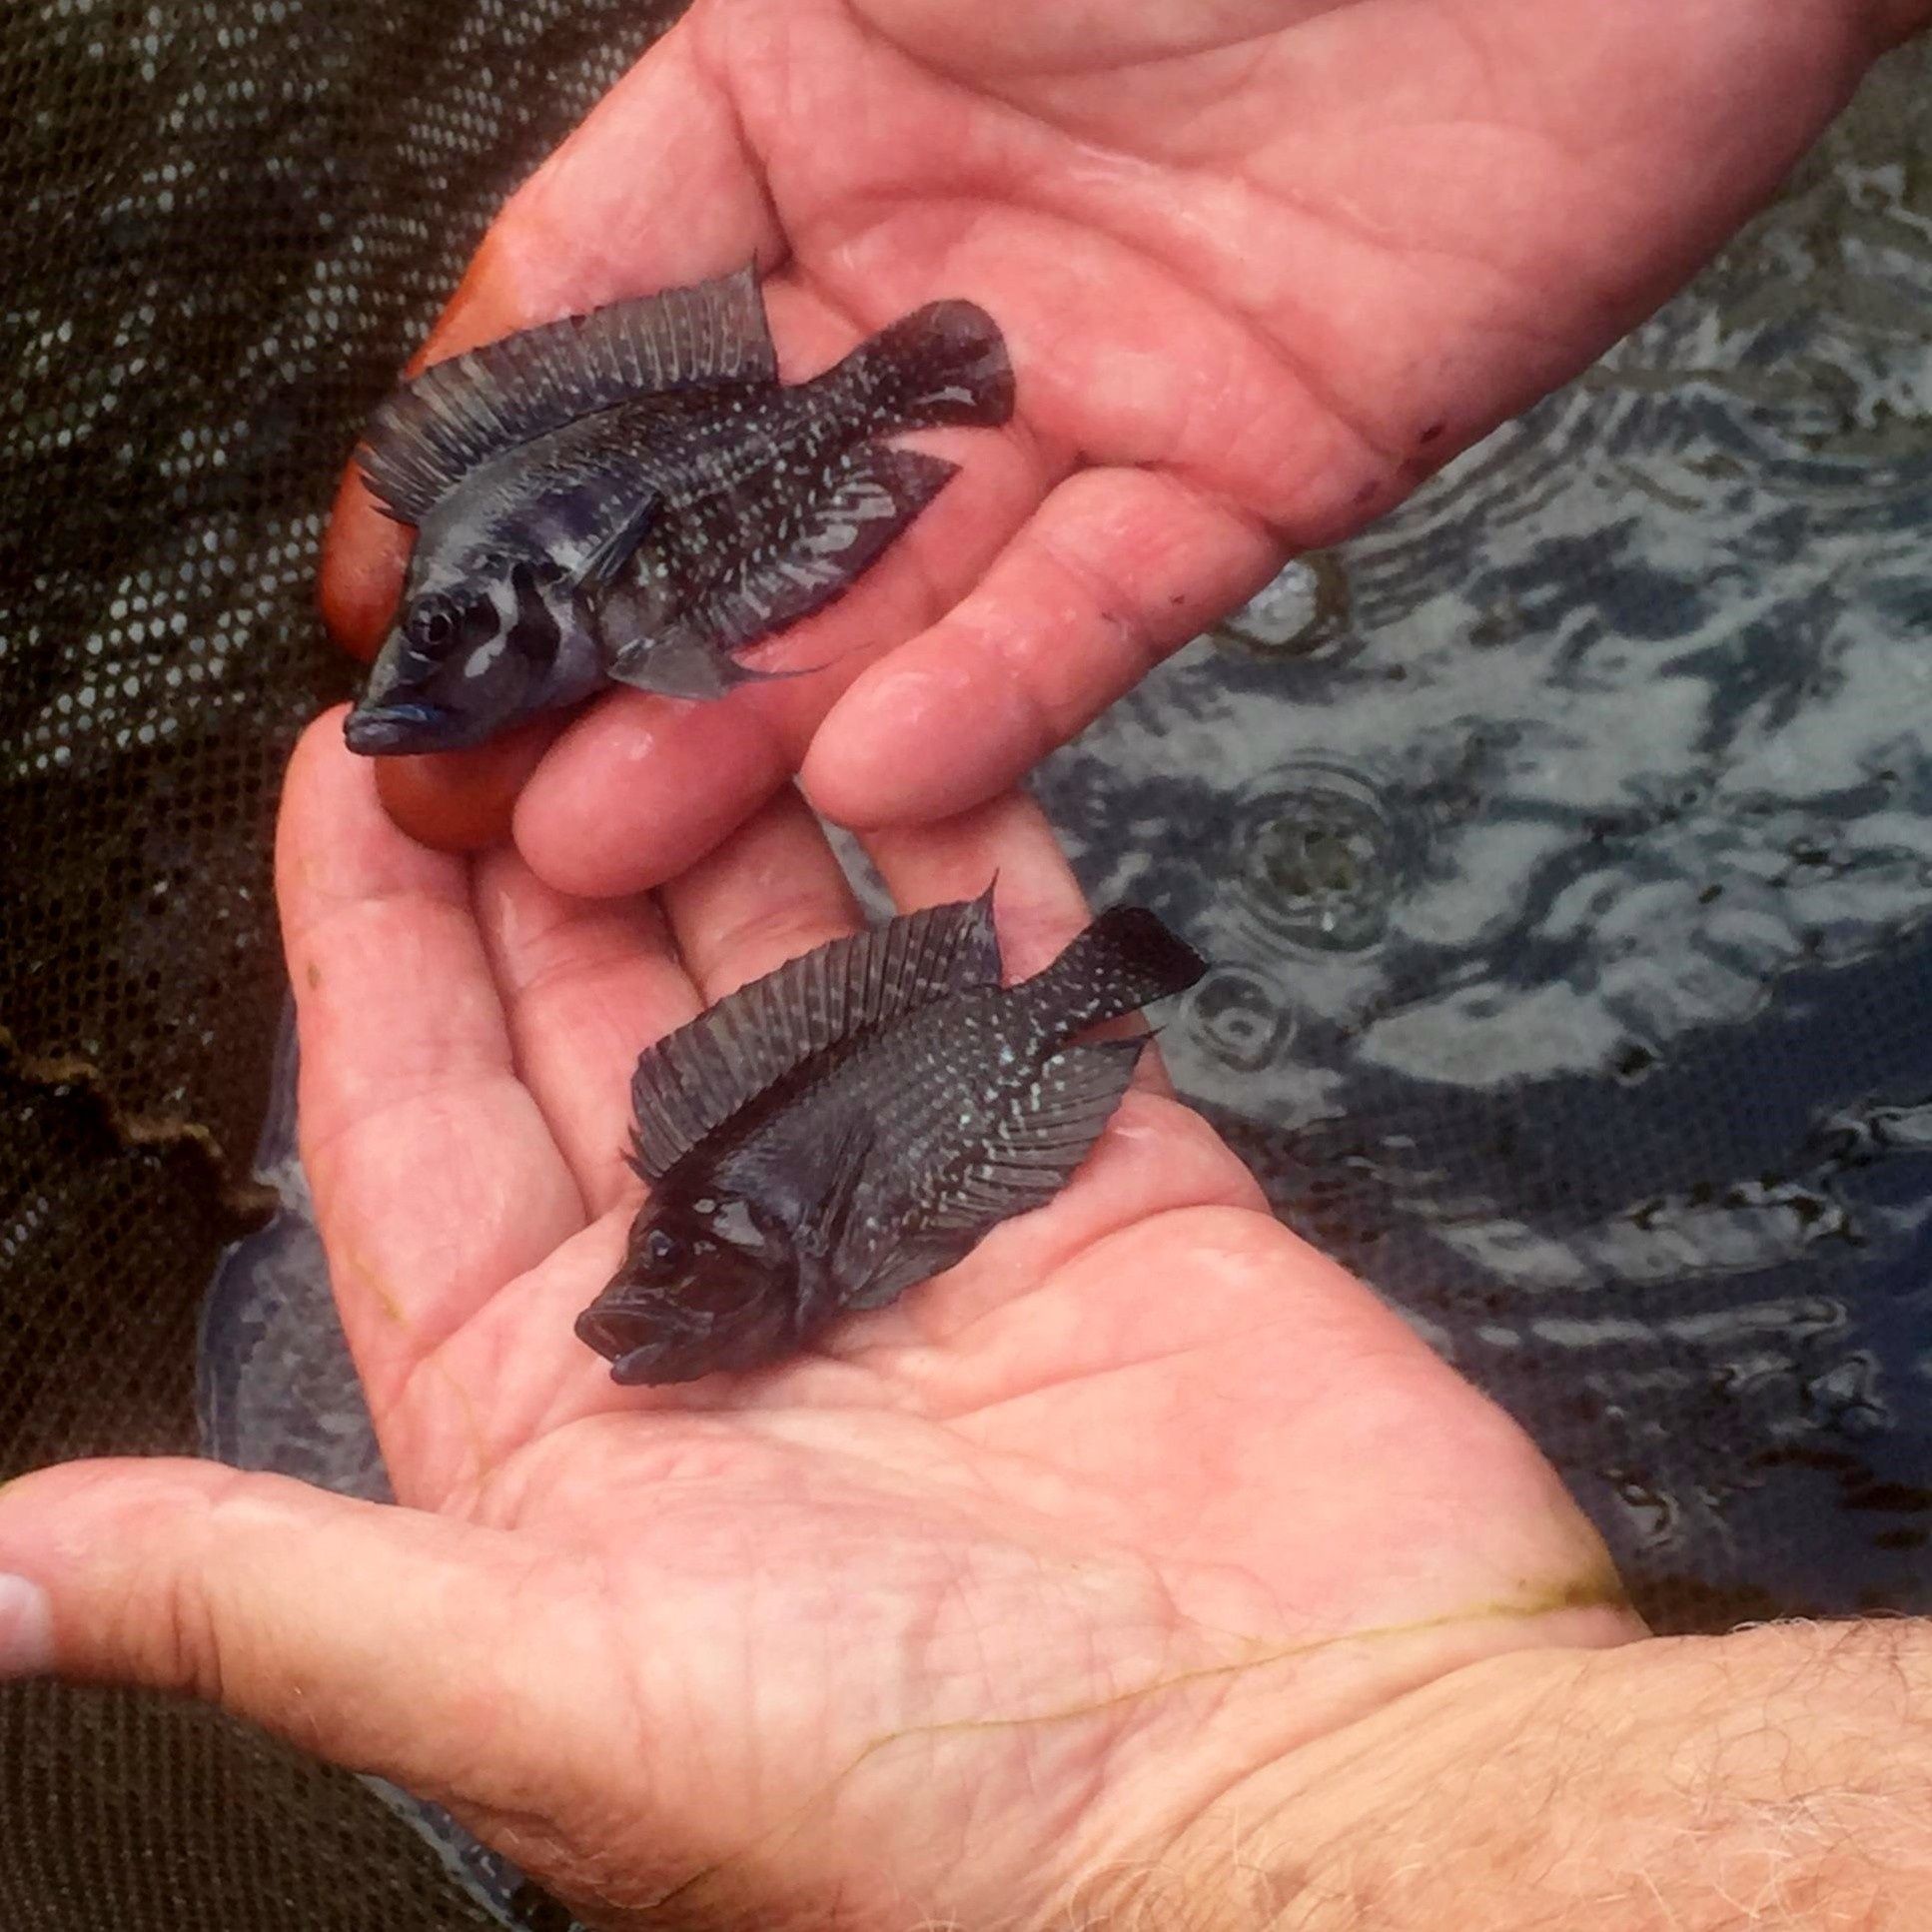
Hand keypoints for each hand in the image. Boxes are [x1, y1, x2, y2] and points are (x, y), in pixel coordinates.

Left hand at [0, 714, 1632, 1929]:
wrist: (1302, 1793)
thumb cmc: (923, 1797)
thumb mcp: (553, 1693)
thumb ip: (275, 1596)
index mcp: (576, 1409)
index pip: (422, 1122)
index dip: (369, 943)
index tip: (338, 774)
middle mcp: (742, 1296)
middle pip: (608, 1010)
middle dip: (548, 840)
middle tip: (519, 666)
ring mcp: (925, 1218)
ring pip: (798, 962)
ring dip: (739, 815)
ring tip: (689, 652)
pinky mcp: (1091, 1176)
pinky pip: (1005, 967)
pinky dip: (961, 849)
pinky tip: (906, 729)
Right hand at [322, 0, 1915, 879]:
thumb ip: (708, 86)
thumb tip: (528, 245)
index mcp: (803, 109)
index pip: (602, 316)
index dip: (484, 467)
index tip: (391, 608)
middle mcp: (930, 273)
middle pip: (733, 497)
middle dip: (607, 648)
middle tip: (493, 796)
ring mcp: (1084, 394)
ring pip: (900, 587)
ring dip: (765, 716)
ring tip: (626, 834)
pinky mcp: (1251, 474)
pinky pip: (1104, 606)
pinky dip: (1002, 688)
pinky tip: (882, 772)